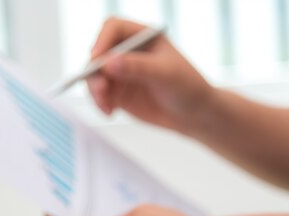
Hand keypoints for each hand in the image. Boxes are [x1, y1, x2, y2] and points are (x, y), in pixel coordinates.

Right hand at [88, 18, 213, 133]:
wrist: (194, 113)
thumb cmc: (187, 86)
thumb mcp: (166, 74)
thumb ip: (138, 67)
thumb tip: (110, 63)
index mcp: (142, 36)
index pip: (113, 28)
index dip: (102, 40)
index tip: (97, 58)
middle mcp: (127, 52)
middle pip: (99, 53)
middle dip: (95, 72)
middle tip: (101, 90)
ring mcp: (120, 72)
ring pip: (94, 76)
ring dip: (95, 90)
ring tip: (106, 106)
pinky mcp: (117, 92)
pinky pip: (99, 95)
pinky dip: (99, 103)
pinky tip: (110, 112)